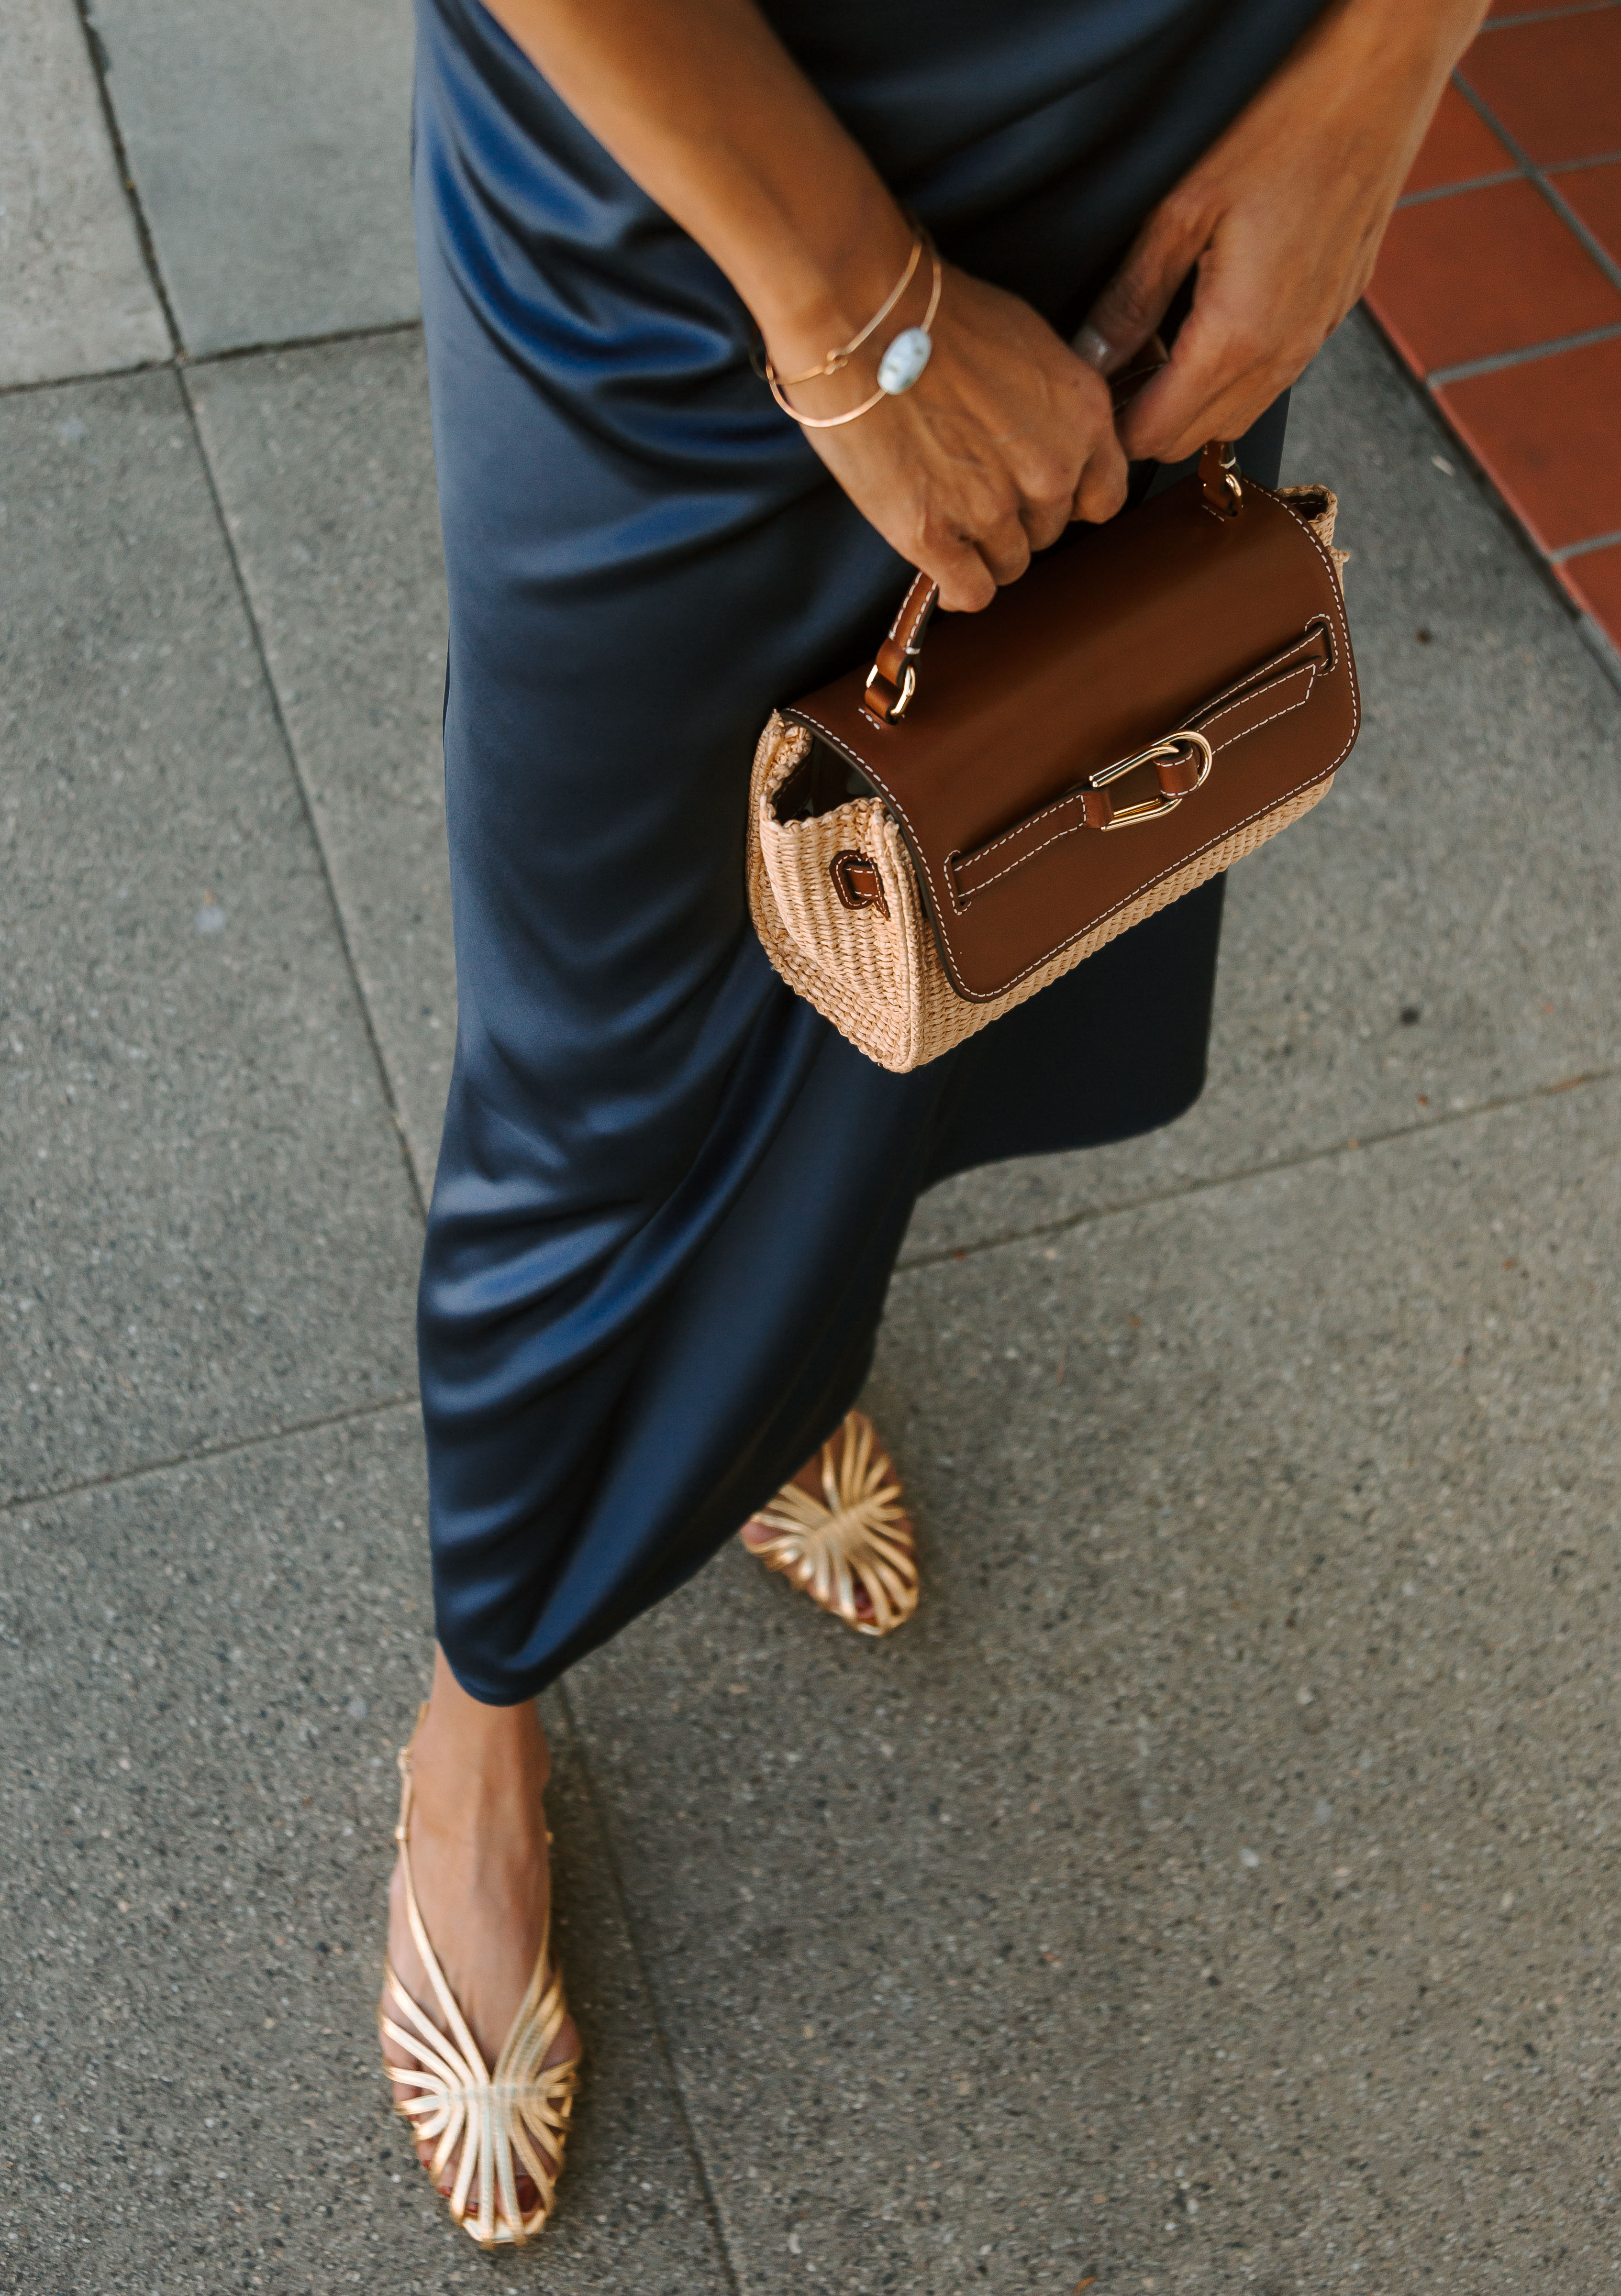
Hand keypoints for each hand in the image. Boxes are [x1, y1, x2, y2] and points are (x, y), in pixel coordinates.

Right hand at [768, 260, 1128, 612]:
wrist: (863, 316)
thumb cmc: (934, 314)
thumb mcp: (1026, 344)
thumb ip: (1049, 404)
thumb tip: (1042, 437)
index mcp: (1082, 415)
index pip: (1106, 495)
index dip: (1071, 498)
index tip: (1040, 488)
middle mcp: (1050, 469)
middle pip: (1050, 531)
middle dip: (1018, 517)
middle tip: (973, 486)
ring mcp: (993, 508)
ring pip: (1011, 565)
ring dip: (983, 548)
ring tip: (947, 511)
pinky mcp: (934, 536)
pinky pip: (970, 591)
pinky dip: (956, 584)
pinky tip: (940, 562)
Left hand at [1079, 0, 1490, 464]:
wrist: (1378, 84)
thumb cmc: (1282, 129)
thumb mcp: (1181, 212)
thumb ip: (1130, 300)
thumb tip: (1086, 360)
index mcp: (1237, 341)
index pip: (1154, 437)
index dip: (1111, 426)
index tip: (1088, 389)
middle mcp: (1282, 357)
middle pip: (1192, 440)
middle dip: (1145, 417)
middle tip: (1117, 360)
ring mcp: (1313, 340)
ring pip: (1234, 416)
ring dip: (1189, 398)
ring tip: (1160, 338)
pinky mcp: (1331, 316)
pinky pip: (1271, 376)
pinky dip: (1231, 372)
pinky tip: (1210, 317)